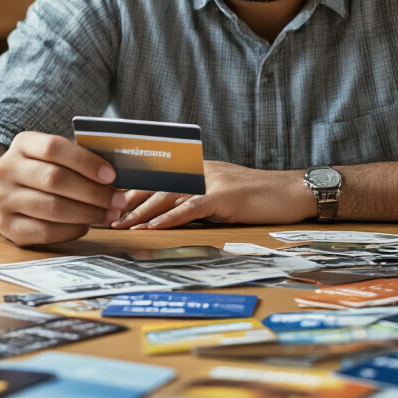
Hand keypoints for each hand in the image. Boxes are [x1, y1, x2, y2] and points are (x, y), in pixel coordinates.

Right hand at [0, 131, 125, 245]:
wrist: (9, 193)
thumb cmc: (45, 171)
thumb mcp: (57, 157)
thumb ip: (80, 159)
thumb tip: (119, 174)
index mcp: (22, 144)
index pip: (54, 147)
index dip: (85, 161)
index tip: (111, 175)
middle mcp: (6, 169)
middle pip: (55, 179)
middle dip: (93, 192)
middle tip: (118, 201)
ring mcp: (3, 199)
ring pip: (53, 208)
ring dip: (88, 213)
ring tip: (109, 214)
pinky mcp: (7, 226)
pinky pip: (46, 231)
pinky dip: (72, 230)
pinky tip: (86, 225)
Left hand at [109, 161, 317, 229]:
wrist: (293, 191)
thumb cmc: (259, 198)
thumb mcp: (222, 197)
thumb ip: (197, 202)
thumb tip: (167, 217)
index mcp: (196, 169)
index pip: (157, 177)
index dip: (130, 191)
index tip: (108, 204)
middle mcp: (200, 171)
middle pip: (155, 185)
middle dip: (127, 202)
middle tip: (103, 218)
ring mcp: (212, 181)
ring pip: (168, 195)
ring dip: (141, 212)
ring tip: (120, 225)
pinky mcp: (225, 196)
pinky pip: (192, 207)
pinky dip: (169, 218)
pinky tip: (152, 228)